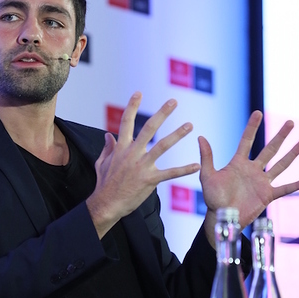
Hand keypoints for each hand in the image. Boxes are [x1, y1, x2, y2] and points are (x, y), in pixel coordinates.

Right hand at [86, 93, 199, 237]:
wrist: (106, 204)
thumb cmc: (104, 184)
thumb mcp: (102, 162)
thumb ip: (107, 148)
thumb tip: (108, 134)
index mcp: (121, 147)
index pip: (126, 122)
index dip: (132, 106)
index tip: (138, 93)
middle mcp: (132, 153)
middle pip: (149, 128)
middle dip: (162, 113)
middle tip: (173, 101)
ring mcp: (141, 166)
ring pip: (162, 146)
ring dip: (177, 135)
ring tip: (189, 125)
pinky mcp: (149, 180)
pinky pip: (170, 173)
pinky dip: (184, 169)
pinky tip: (196, 165)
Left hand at [199, 111, 298, 246]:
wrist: (222, 218)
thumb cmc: (213, 198)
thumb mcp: (208, 176)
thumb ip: (207, 157)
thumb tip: (200, 137)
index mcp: (238, 163)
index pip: (246, 141)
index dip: (252, 127)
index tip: (258, 113)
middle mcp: (252, 170)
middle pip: (269, 149)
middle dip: (280, 136)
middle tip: (290, 122)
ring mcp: (262, 182)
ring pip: (281, 165)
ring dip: (293, 154)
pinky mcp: (267, 195)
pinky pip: (285, 189)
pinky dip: (297, 185)